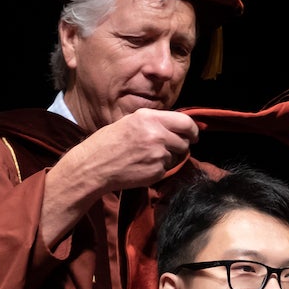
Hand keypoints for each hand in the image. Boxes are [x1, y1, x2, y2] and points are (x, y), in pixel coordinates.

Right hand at [82, 109, 201, 189]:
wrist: (94, 166)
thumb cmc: (107, 143)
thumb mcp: (130, 121)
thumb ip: (154, 122)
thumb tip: (176, 126)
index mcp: (149, 118)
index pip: (186, 122)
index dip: (193, 130)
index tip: (194, 135)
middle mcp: (157, 134)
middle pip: (185, 141)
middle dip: (181, 145)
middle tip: (168, 148)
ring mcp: (158, 154)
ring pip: (177, 156)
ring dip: (169, 157)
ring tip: (149, 157)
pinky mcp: (157, 171)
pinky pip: (167, 169)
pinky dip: (159, 169)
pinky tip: (143, 166)